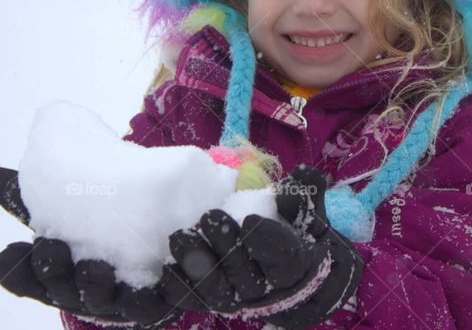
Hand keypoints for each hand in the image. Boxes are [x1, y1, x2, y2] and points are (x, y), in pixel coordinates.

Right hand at [0, 167, 179, 328]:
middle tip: (51, 248)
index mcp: (60, 275)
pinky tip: (158, 265)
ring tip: (94, 265)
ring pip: (107, 299)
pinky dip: (160, 283)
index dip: (17, 272)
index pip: (29, 280)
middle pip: (65, 291)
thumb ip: (33, 197)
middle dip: (54, 273)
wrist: (156, 245)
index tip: (11, 252)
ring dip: (96, 284)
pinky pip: (161, 297)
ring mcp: (123, 298)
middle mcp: (87, 293)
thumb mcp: (66, 212)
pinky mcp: (162, 296)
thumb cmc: (98, 230)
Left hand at [160, 165, 362, 329]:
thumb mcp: (306, 213)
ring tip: (179, 238)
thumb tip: (303, 173)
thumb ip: (305, 194)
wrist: (283, 273)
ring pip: (216, 289)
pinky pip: (193, 299)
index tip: (249, 220)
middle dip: (225, 247)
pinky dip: (178, 287)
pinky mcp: (210, 298)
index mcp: (292, 266)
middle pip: (244, 275)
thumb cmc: (293, 232)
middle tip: (208, 217)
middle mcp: (264, 288)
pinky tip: (165, 268)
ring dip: (196, 265)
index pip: (282, 259)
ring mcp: (235, 295)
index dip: (267, 241)